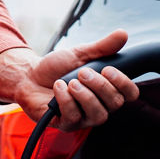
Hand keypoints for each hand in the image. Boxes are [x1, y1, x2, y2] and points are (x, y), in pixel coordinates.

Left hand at [0, 30, 139, 130]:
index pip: (130, 94)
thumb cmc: (57, 68)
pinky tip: (58, 88)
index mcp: (107, 90)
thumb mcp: (80, 53)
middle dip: (99, 85)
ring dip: (84, 95)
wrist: (29, 76)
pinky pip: (74, 117)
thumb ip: (102, 47)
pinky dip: (65, 99)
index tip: (107, 69)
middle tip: (82, 72)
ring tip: (69, 82)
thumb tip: (123, 34)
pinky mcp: (67, 124)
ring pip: (98, 114)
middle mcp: (100, 106)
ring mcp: (84, 118)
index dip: (124, 84)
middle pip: (115, 103)